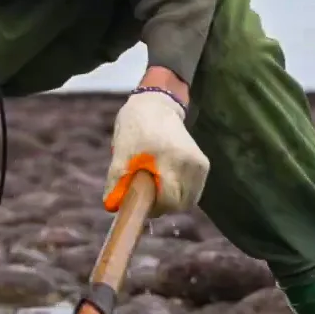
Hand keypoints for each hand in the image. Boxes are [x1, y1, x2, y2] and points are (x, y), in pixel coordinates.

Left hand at [104, 90, 208, 215]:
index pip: (169, 200)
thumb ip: (117, 179)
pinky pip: (193, 191)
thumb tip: (111, 206)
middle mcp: (191, 163)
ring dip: (171, 200)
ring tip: (154, 185)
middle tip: (145, 194)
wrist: (156, 105)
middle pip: (180, 204)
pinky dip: (179, 192)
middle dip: (162, 206)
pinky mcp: (203, 165)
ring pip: (188, 200)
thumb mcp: (121, 151)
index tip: (139, 202)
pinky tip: (165, 181)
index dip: (153, 207)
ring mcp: (200, 164)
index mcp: (170, 158)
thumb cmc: (135, 127)